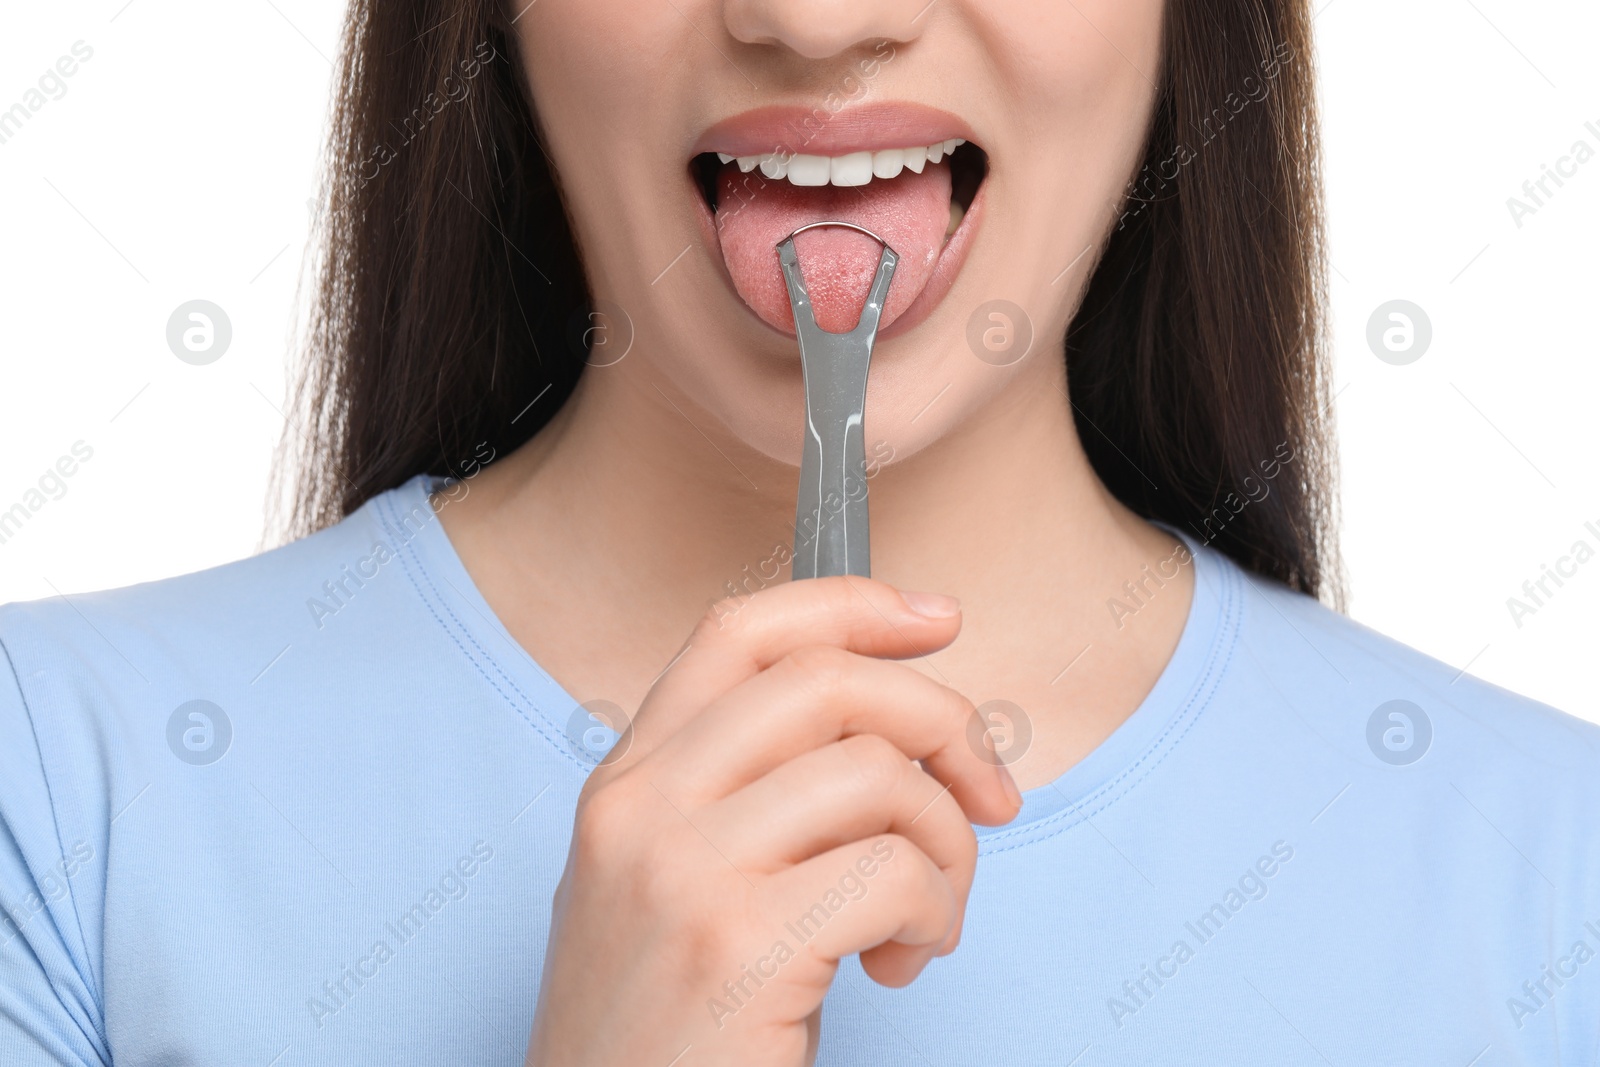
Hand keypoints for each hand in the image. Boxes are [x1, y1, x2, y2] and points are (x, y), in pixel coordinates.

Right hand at [524, 576, 1019, 1065]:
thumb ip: (748, 792)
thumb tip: (895, 732)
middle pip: (828, 681)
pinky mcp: (739, 948)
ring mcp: (682, 872)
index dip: (852, 605)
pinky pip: (895, 874)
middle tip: (987, 794)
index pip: (741, 631)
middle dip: (943, 724)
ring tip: (927, 915)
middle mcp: (641, 807)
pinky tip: (904, 960)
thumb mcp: (671, 882)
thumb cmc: (665, 1026)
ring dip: (947, 846)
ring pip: (879, 777)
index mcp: (628, 780)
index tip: (935, 620)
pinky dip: (936, 913)